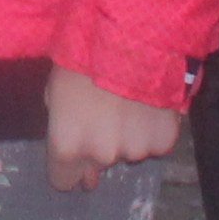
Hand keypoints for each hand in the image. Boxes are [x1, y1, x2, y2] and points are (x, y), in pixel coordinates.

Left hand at [43, 64, 180, 191]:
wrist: (130, 38)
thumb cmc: (82, 58)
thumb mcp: (55, 90)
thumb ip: (62, 126)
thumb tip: (75, 156)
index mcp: (68, 145)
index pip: (64, 181)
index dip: (67, 169)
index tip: (73, 157)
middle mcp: (101, 155)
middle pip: (97, 164)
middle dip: (97, 148)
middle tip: (103, 116)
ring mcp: (135, 150)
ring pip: (127, 152)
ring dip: (126, 137)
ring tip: (127, 104)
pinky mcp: (163, 142)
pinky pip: (153, 143)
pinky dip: (151, 130)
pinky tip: (148, 106)